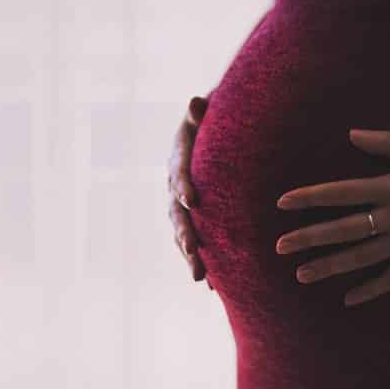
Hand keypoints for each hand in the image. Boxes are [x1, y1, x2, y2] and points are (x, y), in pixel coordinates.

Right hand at [167, 95, 214, 289]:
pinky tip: (214, 286)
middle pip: (177, 213)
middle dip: (185, 233)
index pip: (178, 173)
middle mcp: (175, 188)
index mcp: (178, 161)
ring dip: (191, 256)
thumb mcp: (206, 114)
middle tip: (193, 250)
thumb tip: (196, 102)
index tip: (192, 200)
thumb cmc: (212, 122)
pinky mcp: (195, 220)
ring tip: (200, 277)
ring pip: (183, 234)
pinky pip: (196, 244)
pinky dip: (203, 263)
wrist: (212, 137)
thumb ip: (200, 112)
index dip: (183, 186)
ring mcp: (182, 207)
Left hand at [274, 129, 389, 306]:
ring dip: (331, 267)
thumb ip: (387, 142)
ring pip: (363, 258)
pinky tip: (349, 299)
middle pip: (344, 230)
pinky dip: (372, 290)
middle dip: (309, 238)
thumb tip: (351, 134)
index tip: (282, 203)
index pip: (341, 193)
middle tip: (279, 246)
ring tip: (302, 274)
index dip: (310, 197)